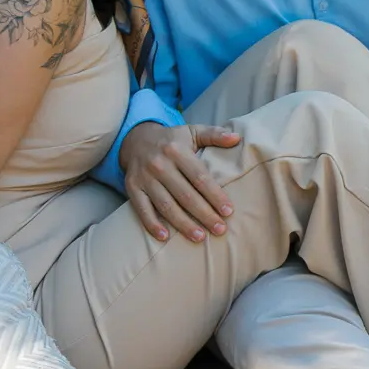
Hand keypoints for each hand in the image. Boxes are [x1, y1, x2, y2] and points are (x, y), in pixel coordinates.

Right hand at [120, 121, 240, 242]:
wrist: (136, 139)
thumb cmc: (172, 140)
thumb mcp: (193, 131)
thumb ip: (215, 135)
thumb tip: (236, 138)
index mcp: (177, 151)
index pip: (200, 177)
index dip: (215, 195)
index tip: (229, 211)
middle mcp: (159, 165)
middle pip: (185, 195)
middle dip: (204, 214)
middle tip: (220, 229)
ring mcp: (144, 178)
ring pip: (166, 205)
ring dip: (183, 223)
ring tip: (200, 237)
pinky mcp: (132, 188)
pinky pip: (141, 209)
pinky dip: (151, 224)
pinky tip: (164, 237)